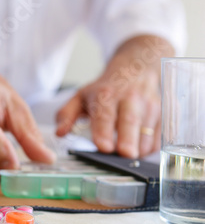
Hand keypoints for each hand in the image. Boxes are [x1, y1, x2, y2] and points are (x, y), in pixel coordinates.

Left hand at [56, 37, 168, 158]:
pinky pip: (158, 139)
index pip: (105, 114)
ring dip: (137, 149)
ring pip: (146, 134)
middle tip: (124, 155)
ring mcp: (149, 106)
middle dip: (127, 141)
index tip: (103, 146)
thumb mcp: (82, 96)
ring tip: (125, 153)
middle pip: (130, 123)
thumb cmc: (107, 88)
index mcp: (106, 94)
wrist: (138, 67)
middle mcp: (130, 98)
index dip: (104, 131)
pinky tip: (137, 147)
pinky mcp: (163, 115)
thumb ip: (67, 115)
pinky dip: (147, 149)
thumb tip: (59, 133)